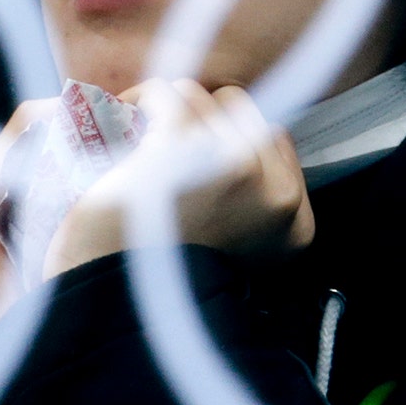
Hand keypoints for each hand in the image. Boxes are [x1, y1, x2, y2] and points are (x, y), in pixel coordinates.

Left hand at [43, 79, 314, 276]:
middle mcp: (276, 194)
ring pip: (199, 96)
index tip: (189, 163)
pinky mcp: (184, 150)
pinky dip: (136, 105)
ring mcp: (234, 168)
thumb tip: (234, 127)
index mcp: (296, 224)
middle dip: (196, 122)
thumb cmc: (159, 276)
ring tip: (134, 147)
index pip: (274, 136)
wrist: (110, 309)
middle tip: (157, 151)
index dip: (223, 137)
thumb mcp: (231, 241)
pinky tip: (119, 133)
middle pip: (239, 108)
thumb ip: (246, 188)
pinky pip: (164, 95)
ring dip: (162, 113)